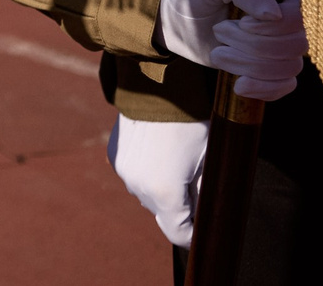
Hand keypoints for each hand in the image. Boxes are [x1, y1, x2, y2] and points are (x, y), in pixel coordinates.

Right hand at [107, 114, 206, 247]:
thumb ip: (205, 195)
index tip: (206, 223)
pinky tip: (156, 151)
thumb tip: (207, 215)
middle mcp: (138, 188)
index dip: (196, 233)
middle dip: (180, 206)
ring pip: (147, 195)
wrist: (156, 87)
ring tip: (174, 162)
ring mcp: (123, 173)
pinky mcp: (115, 158)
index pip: (179, 235)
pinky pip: (135, 176)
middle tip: (194, 182)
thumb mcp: (208, 162)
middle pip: (163, 214)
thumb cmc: (191, 125)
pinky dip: (146, 172)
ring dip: (161, 189)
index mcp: (165, 194)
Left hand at [159, 0, 305, 99]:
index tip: (242, 23)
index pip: (298, 16)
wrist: (175, 19)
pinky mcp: (270, 68)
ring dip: (249, 65)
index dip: (274, 27)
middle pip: (295, 45)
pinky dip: (263, 88)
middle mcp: (287, 19)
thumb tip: (275, 14)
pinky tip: (239, 85)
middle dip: (253, 45)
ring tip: (218, 53)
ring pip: (289, 67)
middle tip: (219, 31)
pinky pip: (284, 86)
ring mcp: (280, 45)